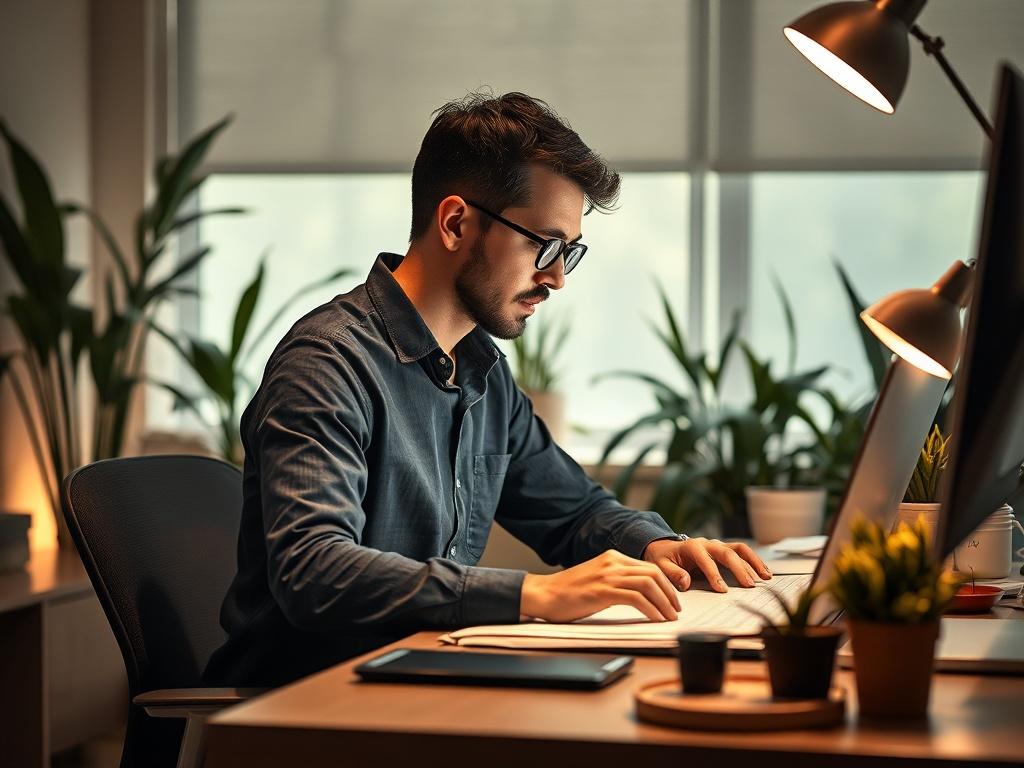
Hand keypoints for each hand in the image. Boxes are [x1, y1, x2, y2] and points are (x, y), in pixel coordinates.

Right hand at [519, 550, 681, 622]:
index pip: (649, 567)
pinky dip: (651, 610)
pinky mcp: (602, 591)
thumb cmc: (569, 592)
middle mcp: (612, 562)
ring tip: (669, 617)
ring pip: (648, 584)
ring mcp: (607, 575)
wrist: (544, 594)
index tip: (672, 600)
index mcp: (612, 557)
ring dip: (664, 602)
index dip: (666, 584)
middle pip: (653, 573)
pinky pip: (636, 598)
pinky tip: (655, 619)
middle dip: (670, 593)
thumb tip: (641, 595)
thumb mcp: (597, 579)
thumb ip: (616, 580)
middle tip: (675, 610)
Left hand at [643, 537, 771, 592]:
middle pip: (727, 553)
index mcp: (691, 547)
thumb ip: (672, 574)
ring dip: (754, 562)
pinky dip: (754, 561)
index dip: (714, 575)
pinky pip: (742, 552)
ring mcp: (718, 545)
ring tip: (765, 577)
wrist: (666, 547)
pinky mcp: (725, 549)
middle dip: (739, 569)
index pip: (705, 560)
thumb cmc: (664, 558)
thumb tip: (685, 582)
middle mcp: (707, 543)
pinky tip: (764, 572)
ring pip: (739, 549)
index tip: (722, 590)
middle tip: (749, 585)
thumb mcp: (661, 566)